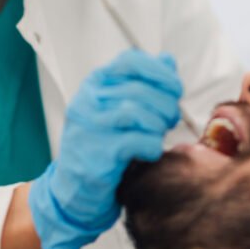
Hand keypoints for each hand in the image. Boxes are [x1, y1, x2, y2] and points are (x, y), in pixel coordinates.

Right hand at [29, 49, 182, 248]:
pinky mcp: (98, 154)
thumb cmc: (101, 143)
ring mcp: (90, 127)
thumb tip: (167, 60)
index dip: (159, 71)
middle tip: (171, 118)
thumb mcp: (118, 106)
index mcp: (95, 84)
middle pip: (139, 89)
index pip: (130, 61)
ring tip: (159, 134)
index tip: (175, 87)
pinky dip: (152, 146)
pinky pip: (138, 141)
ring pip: (139, 113)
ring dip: (159, 125)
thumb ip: (143, 82)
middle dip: (165, 104)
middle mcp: (88, 101)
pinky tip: (149, 151)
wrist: (74, 188)